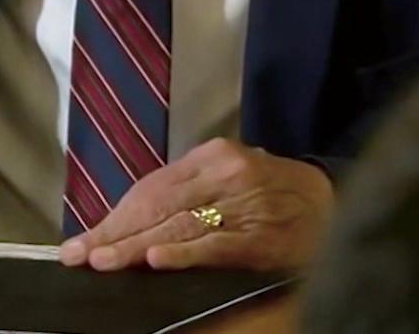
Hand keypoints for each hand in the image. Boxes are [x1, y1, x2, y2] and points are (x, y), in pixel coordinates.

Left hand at [59, 138, 333, 272]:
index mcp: (214, 155)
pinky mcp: (263, 236)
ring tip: (103, 262)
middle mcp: (227, 174)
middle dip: (115, 234)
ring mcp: (245, 205)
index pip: (152, 188)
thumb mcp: (231, 180)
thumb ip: (188, 195)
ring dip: (135, 247)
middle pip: (159, 206)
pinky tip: (155, 261)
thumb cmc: (275, 194)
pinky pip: (215, 245)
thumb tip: (127, 228)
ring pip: (179, 226)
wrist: (339, 202)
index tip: (80, 243)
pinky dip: (183, 253)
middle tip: (79, 257)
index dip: (114, 216)